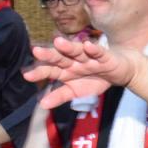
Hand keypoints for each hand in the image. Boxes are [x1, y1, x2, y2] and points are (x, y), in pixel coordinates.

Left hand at [23, 38, 137, 108]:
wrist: (120, 72)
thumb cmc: (95, 80)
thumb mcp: (76, 91)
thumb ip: (59, 96)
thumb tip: (42, 105)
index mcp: (66, 70)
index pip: (50, 70)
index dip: (39, 72)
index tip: (26, 74)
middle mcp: (74, 61)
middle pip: (60, 57)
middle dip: (49, 55)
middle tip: (36, 51)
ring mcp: (89, 57)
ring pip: (77, 51)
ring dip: (69, 47)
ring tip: (58, 42)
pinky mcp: (104, 56)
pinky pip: (98, 52)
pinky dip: (94, 50)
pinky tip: (88, 46)